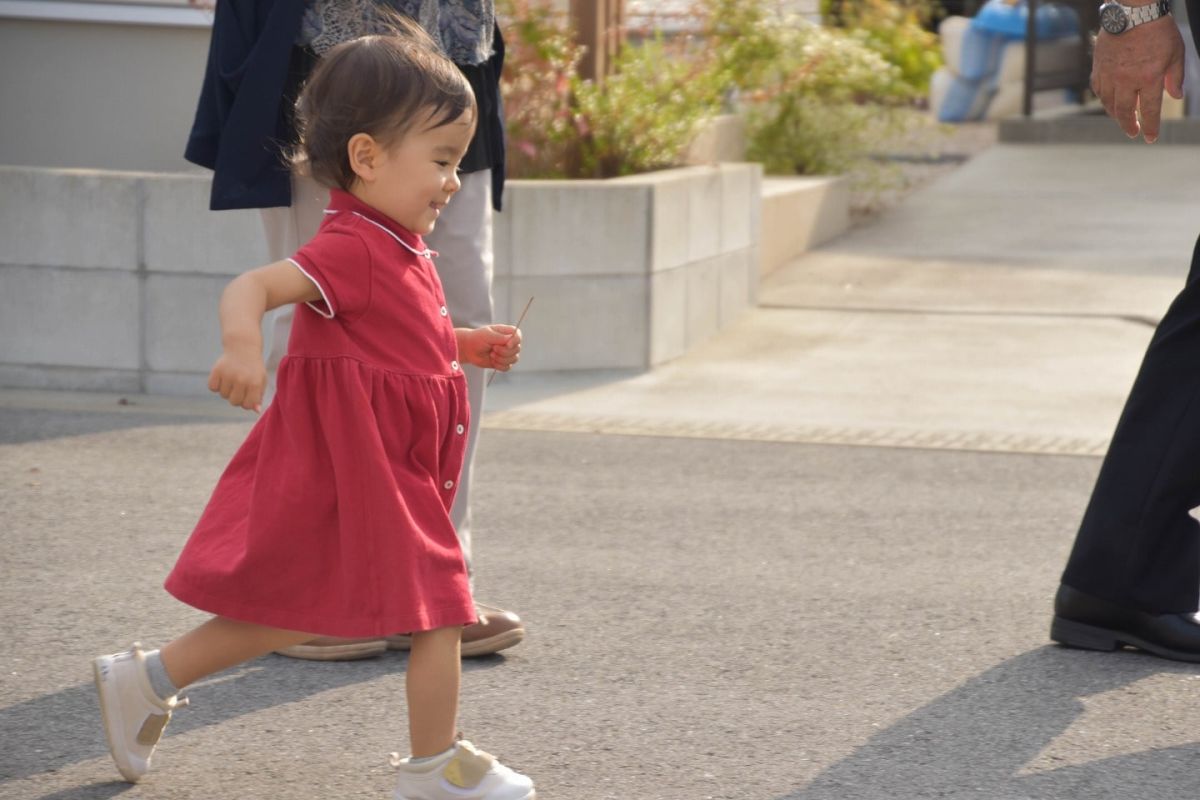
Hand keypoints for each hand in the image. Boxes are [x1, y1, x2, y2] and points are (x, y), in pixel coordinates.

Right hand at [207, 346, 266, 411]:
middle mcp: (241, 380)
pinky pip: (212, 388)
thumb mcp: (261, 380)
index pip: (247, 405)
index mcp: (255, 383)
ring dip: (227, 390)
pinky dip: (216, 385)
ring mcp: (228, 375)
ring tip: (232, 379)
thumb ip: (259, 396)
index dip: (247, 403)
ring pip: (223, 395)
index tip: (248, 396)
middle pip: (234, 402)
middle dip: (237, 397)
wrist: (243, 347)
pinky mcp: (217, 371)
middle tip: (240, 387)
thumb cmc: (253, 368)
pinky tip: (223, 377)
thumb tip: (256, 410)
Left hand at [457, 324, 521, 370]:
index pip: (518, 336)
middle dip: (504, 351)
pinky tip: (492, 361)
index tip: (508, 345)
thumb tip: (512, 341)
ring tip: (491, 354)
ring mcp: (507, 353)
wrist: (469, 349)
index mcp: (507, 333)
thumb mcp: (488, 335)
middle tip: (492, 348)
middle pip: (517, 349)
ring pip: (514, 359)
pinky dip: (499, 365)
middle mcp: (509, 343)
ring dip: (501, 359)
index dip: (515, 341)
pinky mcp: (503, 363)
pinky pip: (507, 367)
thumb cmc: (478, 338)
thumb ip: (501, 337)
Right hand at [1091, 17, 1183, 142]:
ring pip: (1108, 103)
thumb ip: (1176, 77)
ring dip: (1115, 114)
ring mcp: (1110, 75)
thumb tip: (1176, 96)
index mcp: (1149, 78)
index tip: (1150, 138)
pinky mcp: (1099, 68)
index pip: (1149, 110)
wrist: (1134, 13)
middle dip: (1129, 125)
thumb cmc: (1158, 31)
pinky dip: (1103, 98)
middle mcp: (1127, 81)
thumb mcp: (1176, 53)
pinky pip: (1098, 89)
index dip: (1151, 126)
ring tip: (1121, 119)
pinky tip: (1108, 101)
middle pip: (1124, 112)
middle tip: (1132, 132)